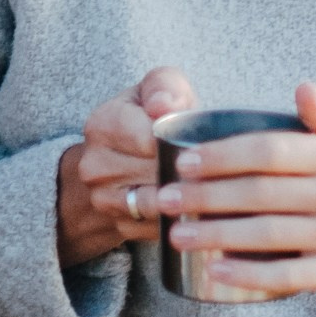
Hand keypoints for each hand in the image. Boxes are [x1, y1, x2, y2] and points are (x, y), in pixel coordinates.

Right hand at [57, 67, 195, 271]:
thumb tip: (163, 106)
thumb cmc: (147, 117)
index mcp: (102, 125)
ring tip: (214, 190)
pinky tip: (202, 210)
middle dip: (190, 172)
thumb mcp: (156, 89)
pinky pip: (159, 229)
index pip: (147, 139)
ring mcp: (104, 200)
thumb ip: (164, 87)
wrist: (118, 159)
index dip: (181, 142)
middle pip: (155, 174)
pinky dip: (183, 222)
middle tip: (220, 169)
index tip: (204, 142)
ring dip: (188, 200)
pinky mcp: (119, 226)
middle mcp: (95, 165)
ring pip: (158, 206)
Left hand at [160, 83, 315, 316]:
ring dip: (217, 235)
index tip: (182, 162)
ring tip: (176, 234)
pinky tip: (215, 270)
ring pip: (269, 235)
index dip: (223, 155)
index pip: (270, 151)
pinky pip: (289, 275)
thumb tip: (302, 86)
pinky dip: (250, 274)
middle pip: (262, 193)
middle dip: (206, 195)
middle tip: (165, 199)